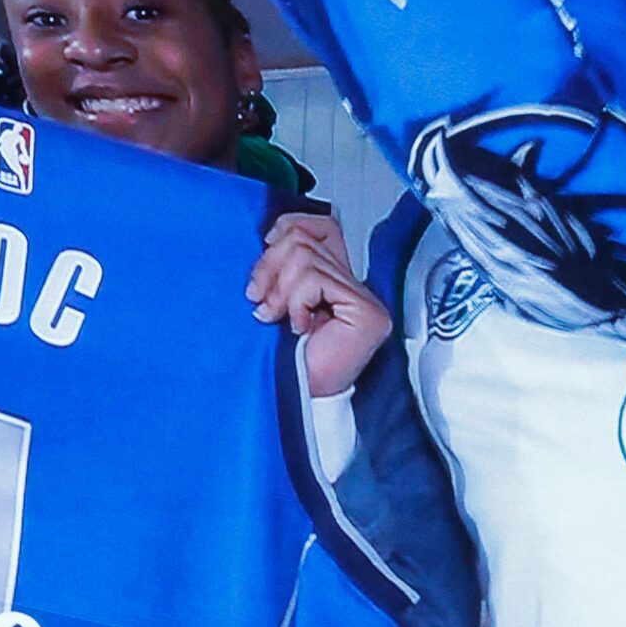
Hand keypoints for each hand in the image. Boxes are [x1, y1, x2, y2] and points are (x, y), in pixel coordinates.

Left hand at [247, 215, 391, 399]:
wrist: (295, 400)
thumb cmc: (283, 360)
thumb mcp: (275, 298)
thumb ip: (281, 266)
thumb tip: (269, 237)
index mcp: (335, 279)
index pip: (321, 226)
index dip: (289, 227)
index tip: (266, 248)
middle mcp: (355, 286)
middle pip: (306, 237)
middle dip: (271, 264)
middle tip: (259, 298)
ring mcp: (365, 299)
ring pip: (306, 256)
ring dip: (279, 288)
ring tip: (275, 316)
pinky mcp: (366, 312)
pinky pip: (315, 280)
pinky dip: (295, 301)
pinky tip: (298, 326)